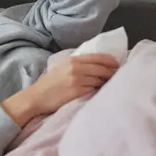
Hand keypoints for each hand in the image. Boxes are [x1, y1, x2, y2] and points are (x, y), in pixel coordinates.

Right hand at [2, 54, 118, 125]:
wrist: (36, 98)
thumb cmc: (49, 84)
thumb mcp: (61, 68)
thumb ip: (76, 64)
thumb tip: (95, 65)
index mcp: (73, 60)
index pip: (97, 57)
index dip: (110, 61)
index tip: (117, 64)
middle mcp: (76, 68)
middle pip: (102, 68)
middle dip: (112, 72)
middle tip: (119, 76)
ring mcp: (77, 80)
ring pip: (100, 80)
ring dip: (107, 83)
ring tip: (111, 85)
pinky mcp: (78, 92)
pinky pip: (95, 90)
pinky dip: (100, 91)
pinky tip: (103, 93)